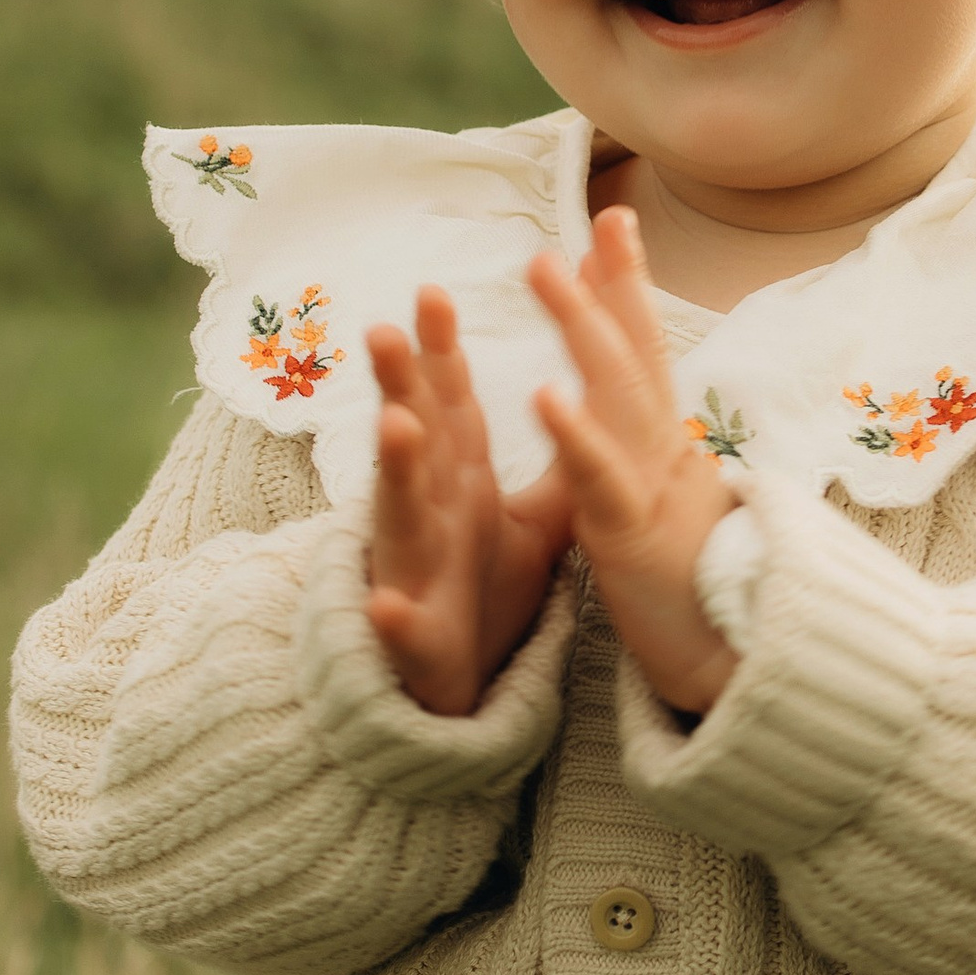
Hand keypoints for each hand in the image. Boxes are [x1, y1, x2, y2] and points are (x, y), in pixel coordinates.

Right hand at [364, 287, 572, 715]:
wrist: (457, 682)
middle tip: (387, 328)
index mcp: (457, 483)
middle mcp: (428, 513)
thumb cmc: (483, 590)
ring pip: (400, 513)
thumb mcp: (534, 523)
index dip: (443, 352)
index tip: (435, 292)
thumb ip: (557, 467)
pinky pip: (402, 625)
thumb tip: (590, 406)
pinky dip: (392, 615)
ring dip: (393, 470)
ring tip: (391, 425)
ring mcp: (415, 570)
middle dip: (402, 384)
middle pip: (416, 439)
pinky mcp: (415, 636)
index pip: (451, 407)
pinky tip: (385, 603)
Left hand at [527, 209, 736, 717]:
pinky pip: (600, 479)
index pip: (644, 353)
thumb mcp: (670, 511)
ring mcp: (652, 491)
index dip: (624, 287)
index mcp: (663, 449)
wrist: (735, 672)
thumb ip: (655, 460)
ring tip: (546, 270)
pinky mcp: (631, 540)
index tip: (609, 222)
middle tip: (590, 220)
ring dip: (582, 327)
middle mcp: (664, 455)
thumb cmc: (696, 593)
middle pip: (637, 353)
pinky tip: (544, 392)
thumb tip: (654, 417)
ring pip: (620, 396)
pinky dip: (575, 433)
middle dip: (608, 284)